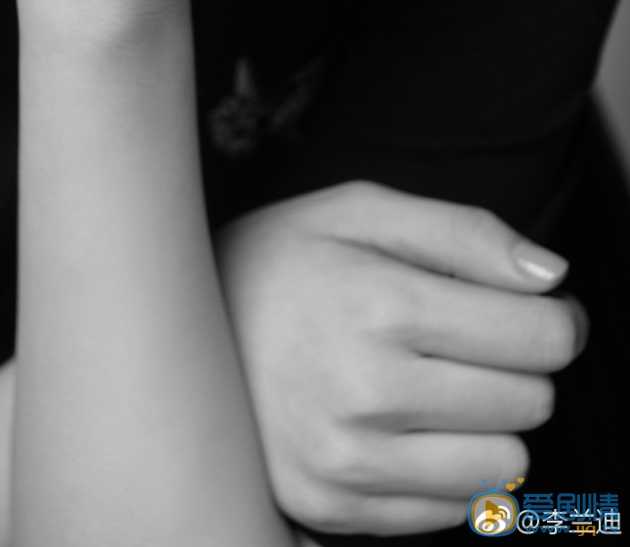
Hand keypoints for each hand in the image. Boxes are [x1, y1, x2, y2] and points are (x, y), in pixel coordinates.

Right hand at [215, 182, 585, 535]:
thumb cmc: (277, 258)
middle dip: (515, 367)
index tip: (526, 309)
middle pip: (531, 401)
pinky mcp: (332, 506)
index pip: (542, 336)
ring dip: (487, 426)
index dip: (552, 319)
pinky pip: (453, 512)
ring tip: (434, 385)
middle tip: (462, 340)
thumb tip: (553, 279)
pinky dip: (447, 470)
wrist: (169, 323)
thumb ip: (465, 233)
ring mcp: (346, 460)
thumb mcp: (359, 210)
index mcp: (380, 301)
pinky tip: (403, 425)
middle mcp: (365, 389)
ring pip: (503, 467)